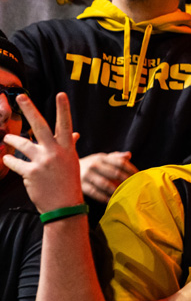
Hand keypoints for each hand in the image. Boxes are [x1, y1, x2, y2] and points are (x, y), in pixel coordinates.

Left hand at [3, 92, 84, 211]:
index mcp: (67, 148)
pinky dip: (10, 160)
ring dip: (12, 139)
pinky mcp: (30, 173)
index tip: (61, 94)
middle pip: (40, 126)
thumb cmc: (69, 182)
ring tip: (6, 137)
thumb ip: (69, 146)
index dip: (63, 109)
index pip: (65, 124)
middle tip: (21, 97)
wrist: (64, 205)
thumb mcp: (72, 162)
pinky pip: (15, 163)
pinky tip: (7, 159)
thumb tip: (75, 133)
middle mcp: (55, 152)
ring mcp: (42, 162)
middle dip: (30, 110)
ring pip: (22, 144)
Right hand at [78, 151, 138, 202]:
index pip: (120, 162)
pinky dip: (104, 197)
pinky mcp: (81, 185)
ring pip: (105, 184)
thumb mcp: (101, 159)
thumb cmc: (90, 165)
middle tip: (135, 187)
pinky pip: (95, 193)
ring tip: (125, 195)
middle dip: (126, 180)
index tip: (139, 177)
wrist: (64, 170)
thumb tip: (129, 155)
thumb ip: (115, 157)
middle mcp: (94, 164)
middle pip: (115, 173)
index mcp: (101, 157)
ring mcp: (87, 175)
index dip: (131, 170)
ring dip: (116, 190)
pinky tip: (112, 200)